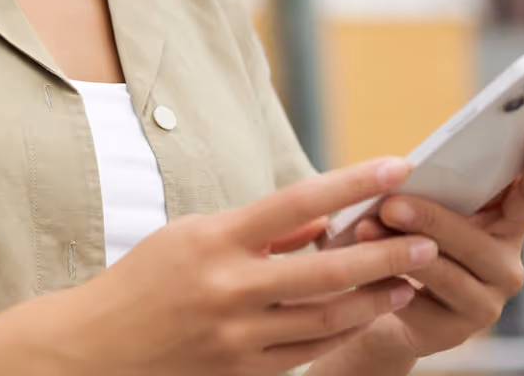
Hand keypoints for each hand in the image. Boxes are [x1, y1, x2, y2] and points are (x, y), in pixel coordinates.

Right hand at [43, 156, 441, 375]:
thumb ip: (259, 231)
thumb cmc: (146, 278)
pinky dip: (342, 332)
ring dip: (375, 299)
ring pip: (327, 319)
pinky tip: (367, 315)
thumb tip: (319, 223)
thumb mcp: (193, 233)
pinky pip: (307, 353)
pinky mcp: (242, 373)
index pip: (298, 201)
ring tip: (409, 281)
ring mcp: (238, 337)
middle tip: (425, 241)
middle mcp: (231, 288)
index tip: (396, 169)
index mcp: (217, 240)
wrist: (97, 347)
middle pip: (326, 271)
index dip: (352, 184)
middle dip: (384, 256)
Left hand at [350, 127, 523, 359]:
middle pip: (477, 241)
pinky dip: (387, 281)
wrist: (390, 302)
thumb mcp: (430, 207)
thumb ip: (436, 187)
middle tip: (391, 204)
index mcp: (508, 225)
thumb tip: (406, 167)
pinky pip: (418, 303)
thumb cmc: (414, 236)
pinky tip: (363, 268)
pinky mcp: (452, 333)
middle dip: (431, 218)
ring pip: (445, 273)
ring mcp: (485, 304)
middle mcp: (507, 267)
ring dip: (401, 249)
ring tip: (367, 229)